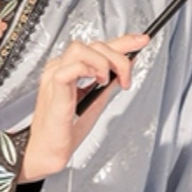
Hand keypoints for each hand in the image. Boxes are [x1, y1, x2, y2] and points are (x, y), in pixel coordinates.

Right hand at [20, 34, 148, 182]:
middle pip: (93, 44)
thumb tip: (123, 69)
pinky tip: (97, 82)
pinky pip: (70, 67)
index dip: (122, 41)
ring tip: (106, 81)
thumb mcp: (96, 101)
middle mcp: (60, 68)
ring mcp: (54, 76)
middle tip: (126, 79)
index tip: (141, 40)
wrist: (50, 151)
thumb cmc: (66, 131)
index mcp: (69, 70)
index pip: (97, 46)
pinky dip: (88, 70)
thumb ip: (109, 83)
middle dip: (118, 58)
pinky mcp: (53, 88)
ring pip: (80, 48)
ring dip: (102, 62)